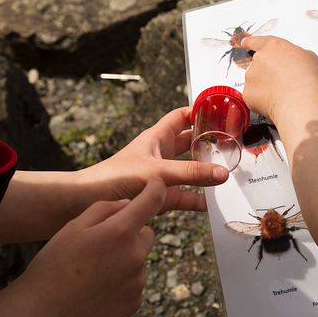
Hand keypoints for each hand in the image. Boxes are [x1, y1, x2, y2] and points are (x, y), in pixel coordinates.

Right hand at [13, 181, 161, 316]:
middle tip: (100, 245)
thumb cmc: (54, 264)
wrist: (42, 312)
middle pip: (146, 234)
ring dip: (124, 260)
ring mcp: (137, 281)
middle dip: (130, 234)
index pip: (152, 201)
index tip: (157, 184)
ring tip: (93, 271)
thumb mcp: (74, 226)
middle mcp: (135, 256)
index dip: (157, 188)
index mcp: (120, 232)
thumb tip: (129, 203)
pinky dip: (122, 283)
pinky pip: (134, 283)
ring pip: (138, 260)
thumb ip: (105, 208)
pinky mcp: (134, 302)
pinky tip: (97, 289)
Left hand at [78, 106, 228, 212]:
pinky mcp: (157, 196)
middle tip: (229, 143)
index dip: (198, 112)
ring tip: (226, 173)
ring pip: (187, 170)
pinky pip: (182, 196)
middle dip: (207, 143)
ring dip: (203, 172)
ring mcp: (159, 176)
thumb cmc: (116, 178)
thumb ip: (191, 173)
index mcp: (156, 137)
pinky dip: (195, 200)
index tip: (219, 112)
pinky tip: (210, 204)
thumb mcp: (159, 172)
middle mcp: (159, 154)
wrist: (88, 202)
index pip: (181, 117)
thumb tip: (222, 173)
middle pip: (188, 143)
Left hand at [241, 35, 317, 125]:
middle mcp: (259, 59)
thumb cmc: (308, 80)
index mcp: (273, 46)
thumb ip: (296, 55)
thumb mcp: (309, 57)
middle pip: (258, 64)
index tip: (245, 43)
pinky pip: (253, 97)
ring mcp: (251, 76)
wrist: (301, 102)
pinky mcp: (248, 93)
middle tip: (281, 82)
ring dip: (264, 86)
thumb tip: (295, 61)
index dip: (250, 42)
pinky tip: (275, 102)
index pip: (257, 41)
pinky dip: (262, 101)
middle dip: (266, 72)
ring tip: (282, 93)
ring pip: (255, 81)